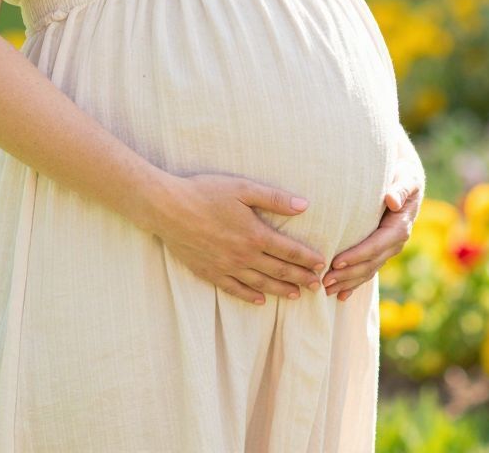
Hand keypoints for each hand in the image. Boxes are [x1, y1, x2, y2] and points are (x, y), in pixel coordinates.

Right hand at [148, 172, 326, 305]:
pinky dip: (249, 296)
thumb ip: (274, 199)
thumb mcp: (243, 188)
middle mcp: (243, 255)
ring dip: (280, 290)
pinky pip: (234, 289)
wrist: (167, 208)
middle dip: (300, 278)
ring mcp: (226, 267)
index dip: (307, 259)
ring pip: (260, 283)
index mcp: (255, 234)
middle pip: (278, 270)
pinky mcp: (209, 272)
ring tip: (296, 295)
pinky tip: (260, 300)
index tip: (321, 265)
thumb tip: (304, 205)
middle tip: (316, 286)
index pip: (289, 251)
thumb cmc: (205, 193)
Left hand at [322, 183, 420, 300]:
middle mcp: (395, 242)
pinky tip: (340, 296)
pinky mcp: (380, 251)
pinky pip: (367, 270)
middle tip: (325, 281)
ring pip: (367, 271)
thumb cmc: (404, 175)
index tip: (337, 261)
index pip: (376, 246)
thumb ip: (401, 188)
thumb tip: (392, 200)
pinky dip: (354, 284)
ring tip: (326, 290)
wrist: (407, 180)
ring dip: (348, 282)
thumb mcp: (407, 177)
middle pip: (370, 263)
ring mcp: (388, 249)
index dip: (357, 255)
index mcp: (400, 227)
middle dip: (348, 274)